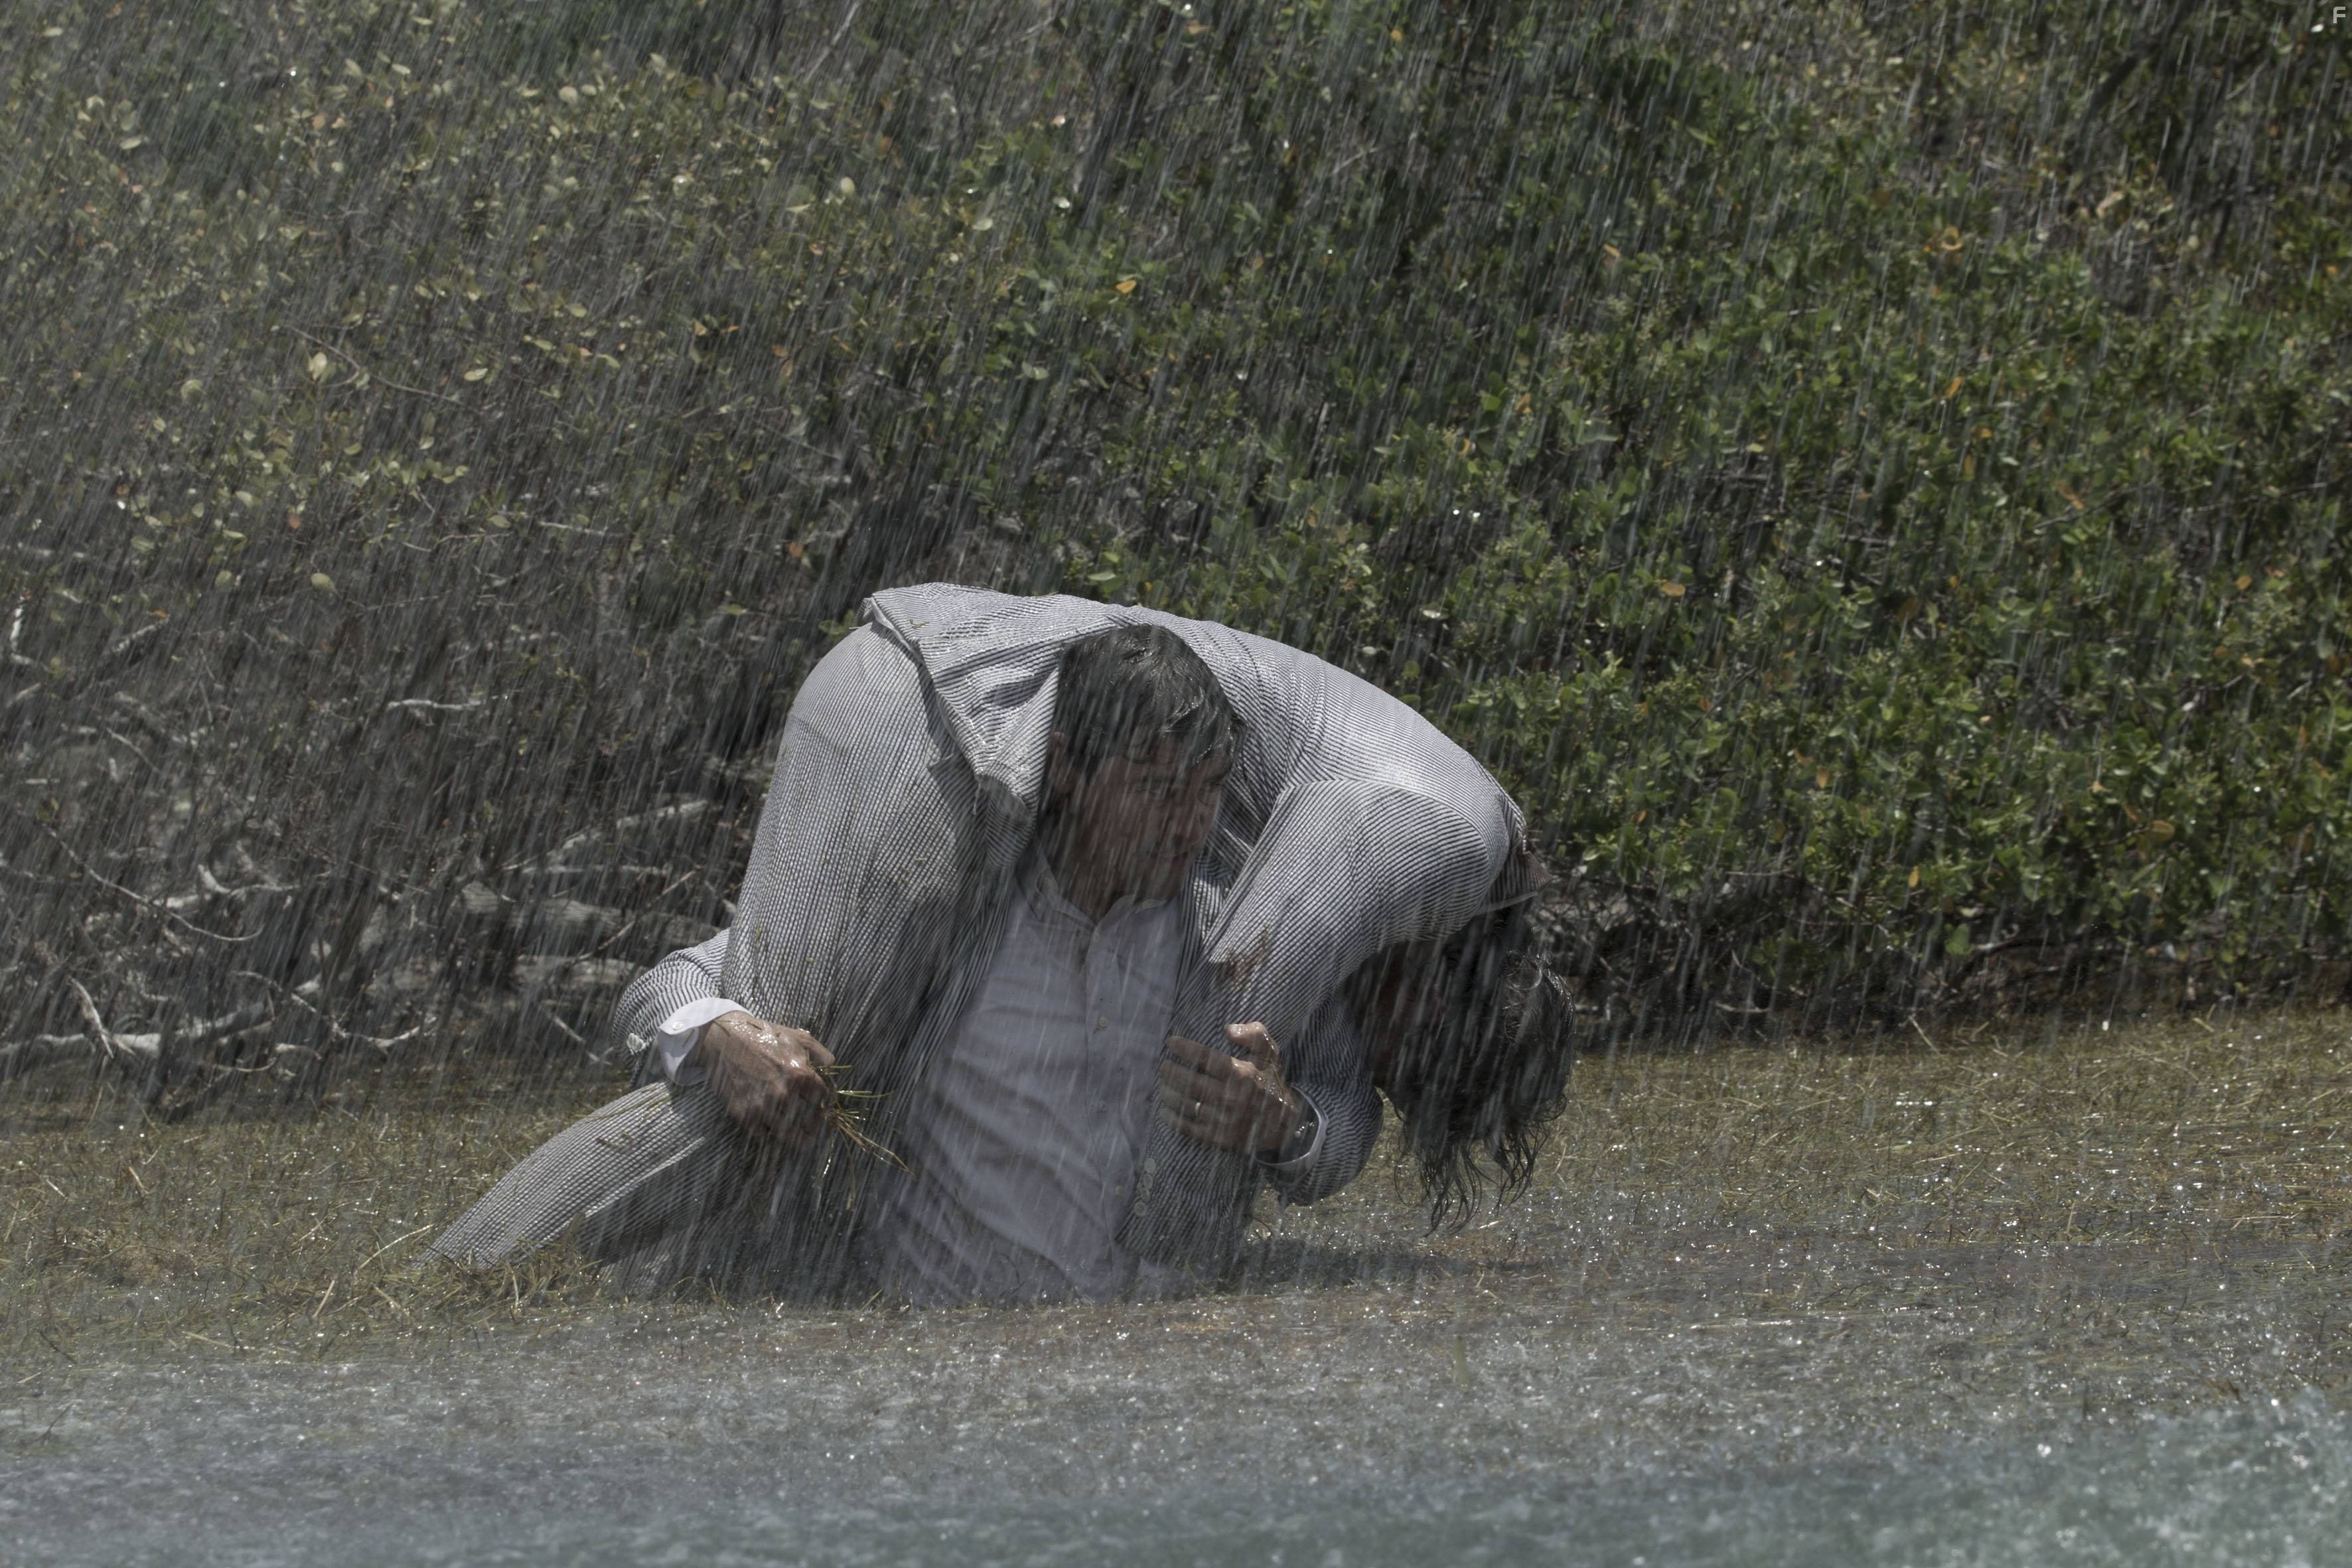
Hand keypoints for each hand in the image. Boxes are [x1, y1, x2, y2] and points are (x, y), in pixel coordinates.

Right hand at [699, 1010, 835, 1147]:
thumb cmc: (762, 1035)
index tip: (822, 1107)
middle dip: (815, 1127)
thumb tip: (831, 1064)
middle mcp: (783, 1094)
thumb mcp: (797, 1036)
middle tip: (816, 1130)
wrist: (723, 1040)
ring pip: (788, 1135)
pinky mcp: (744, 1115)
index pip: (822, 1098)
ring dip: (798, 1140)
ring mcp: (763, 1107)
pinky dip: (772, 1139)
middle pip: (809, 1121)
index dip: (824, 1103)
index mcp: (799, 1075)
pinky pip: (764, 1137)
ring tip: (803, 1142)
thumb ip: (819, 1051)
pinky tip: (777, 1136)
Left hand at [1159, 1022, 1300, 1156]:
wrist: (1283, 1125)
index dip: (1184, 1048)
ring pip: (1184, 1103)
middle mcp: (1229, 1097)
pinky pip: (1186, 1127)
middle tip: (1164, 1065)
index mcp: (1241, 1074)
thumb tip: (1228, 1029)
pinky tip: (1165, 1108)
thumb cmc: (1270, 1083)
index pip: (1204, 1057)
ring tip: (1163, 1084)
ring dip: (1168, 1091)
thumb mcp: (1270, 1054)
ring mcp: (1222, 1119)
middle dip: (1171, 1071)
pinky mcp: (1217, 1138)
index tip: (1170, 1043)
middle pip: (1188, 1081)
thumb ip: (1254, 1033)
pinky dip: (1171, 1117)